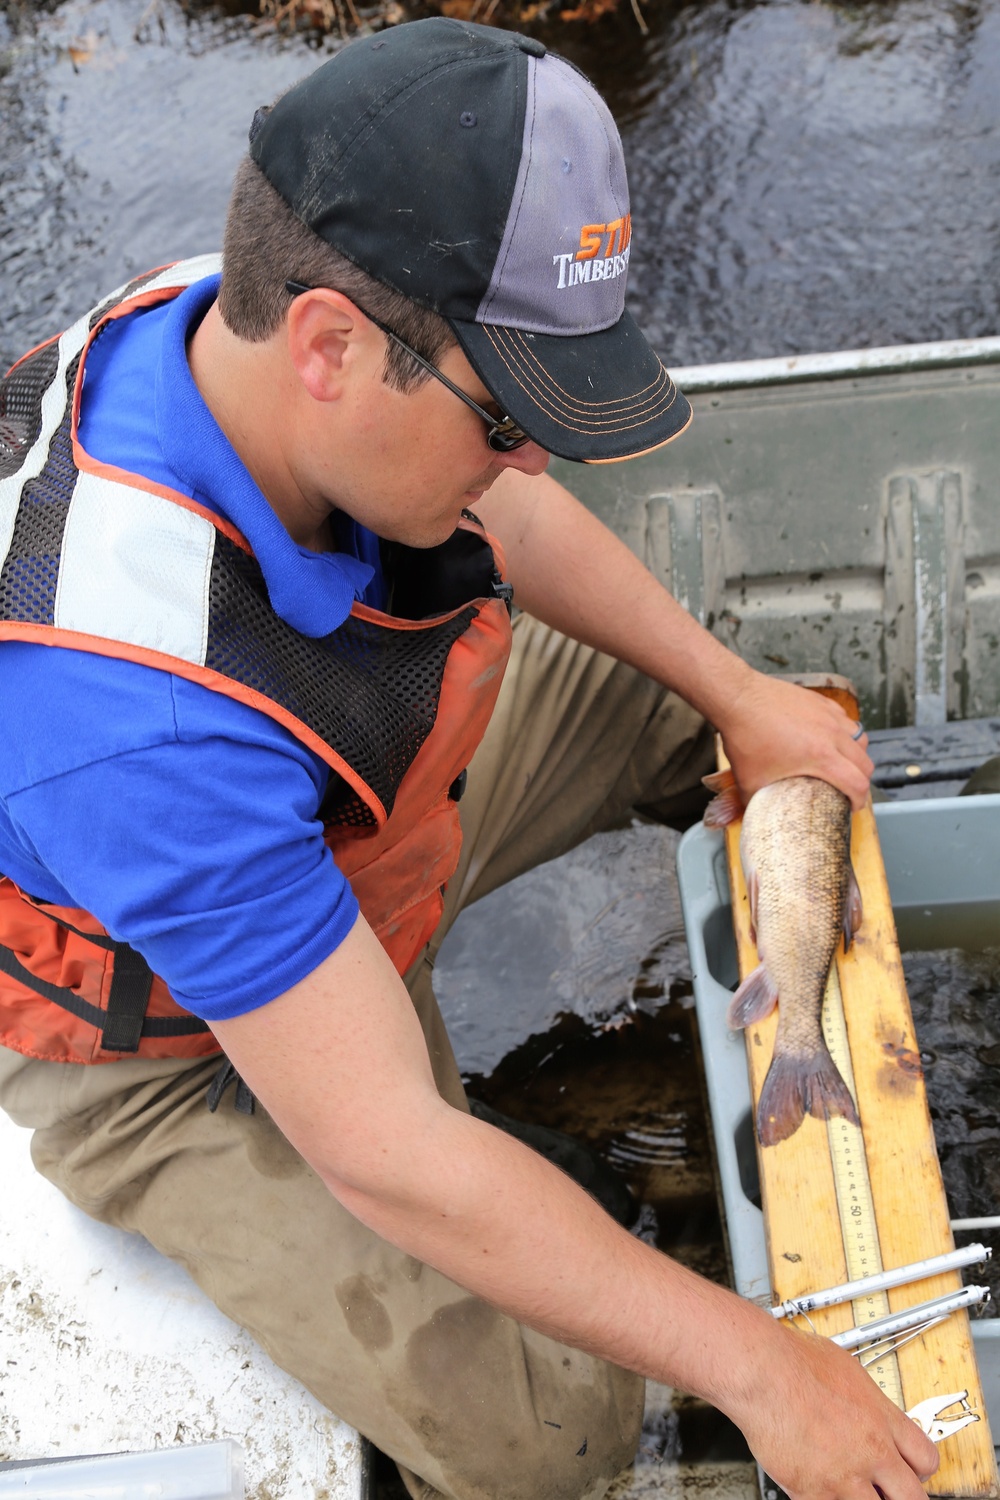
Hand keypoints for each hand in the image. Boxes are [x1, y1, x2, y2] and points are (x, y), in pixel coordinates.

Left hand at [718, 672, 872, 810]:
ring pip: (860, 738)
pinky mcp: (820, 701)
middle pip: (865, 763)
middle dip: (860, 781)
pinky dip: (844, 732)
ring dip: (857, 754)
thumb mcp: (749, 781)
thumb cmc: (745, 737)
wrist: (738, 698)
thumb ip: (757, 803)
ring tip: (843, 764)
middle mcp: (832, 734)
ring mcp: (828, 715)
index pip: (857, 783)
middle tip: (848, 790)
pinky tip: (830, 737)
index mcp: (821, 757)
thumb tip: (758, 817)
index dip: (859, 801)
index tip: (851, 807)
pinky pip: (845, 719)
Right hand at [734, 1323, 938, 1499]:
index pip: (926, 1460)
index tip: (908, 1471)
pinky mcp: (813, 1493)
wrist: (763, 1372)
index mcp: (883, 1419)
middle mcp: (871, 1452)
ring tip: (847, 1485)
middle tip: (889, 1492)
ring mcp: (843, 1477)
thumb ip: (866, 1402)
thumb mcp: (847, 1369)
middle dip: (903, 1497)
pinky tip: (816, 1484)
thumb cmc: (795, 1360)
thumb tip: (870, 1410)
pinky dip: (825, 1499)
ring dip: (863, 1499)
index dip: (919, 1471)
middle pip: (912, 1498)